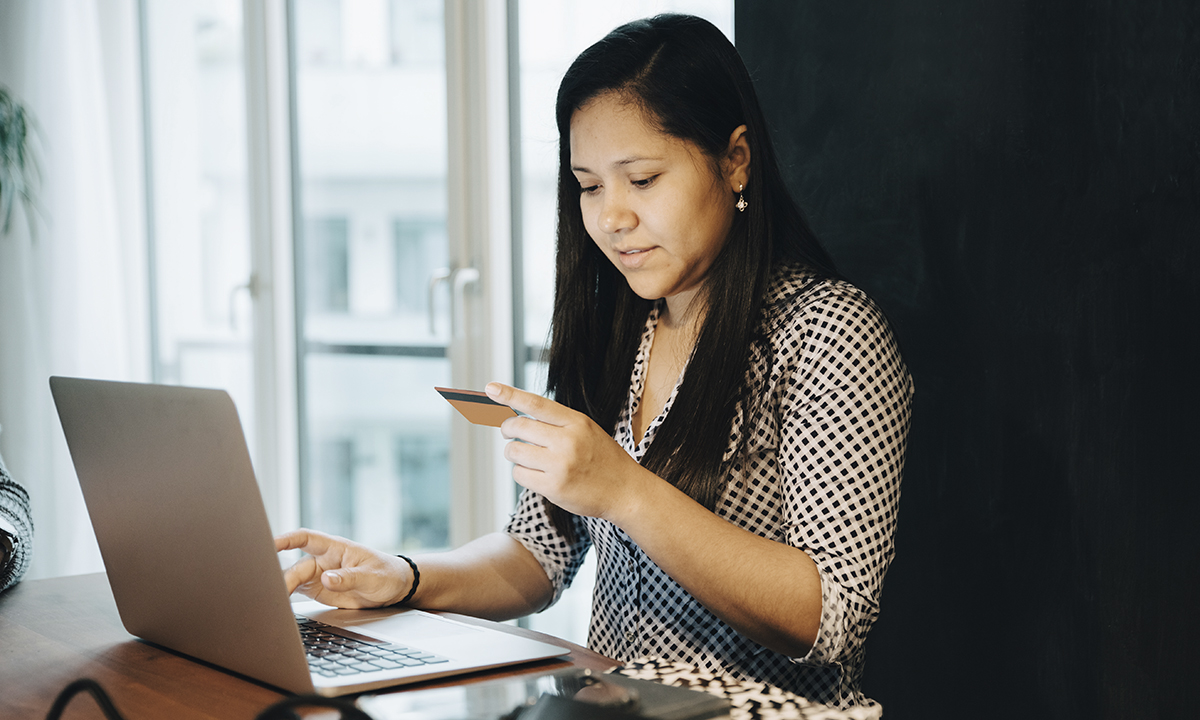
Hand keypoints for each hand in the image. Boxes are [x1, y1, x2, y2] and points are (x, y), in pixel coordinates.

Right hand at [275, 528, 412, 608]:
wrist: (395, 587)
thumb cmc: (386, 574)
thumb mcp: (372, 577)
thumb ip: (349, 578)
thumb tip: (326, 579)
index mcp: (336, 548)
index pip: (307, 538)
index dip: (288, 539)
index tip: (271, 543)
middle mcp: (323, 560)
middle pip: (296, 567)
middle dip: (283, 578)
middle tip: (276, 592)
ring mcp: (318, 575)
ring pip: (292, 579)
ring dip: (282, 589)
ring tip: (272, 601)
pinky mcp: (317, 589)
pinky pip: (297, 591)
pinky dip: (286, 597)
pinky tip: (279, 604)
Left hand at [486, 382, 649, 522]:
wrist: (625, 490)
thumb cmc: (603, 459)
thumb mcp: (587, 430)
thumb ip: (557, 423)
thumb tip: (518, 417)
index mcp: (576, 422)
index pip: (536, 404)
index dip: (510, 395)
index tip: (491, 388)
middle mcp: (567, 441)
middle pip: (518, 427)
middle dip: (508, 430)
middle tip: (510, 433)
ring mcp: (560, 465)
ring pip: (514, 452)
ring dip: (514, 454)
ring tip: (529, 457)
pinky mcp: (553, 487)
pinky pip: (519, 474)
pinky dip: (521, 473)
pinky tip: (536, 474)